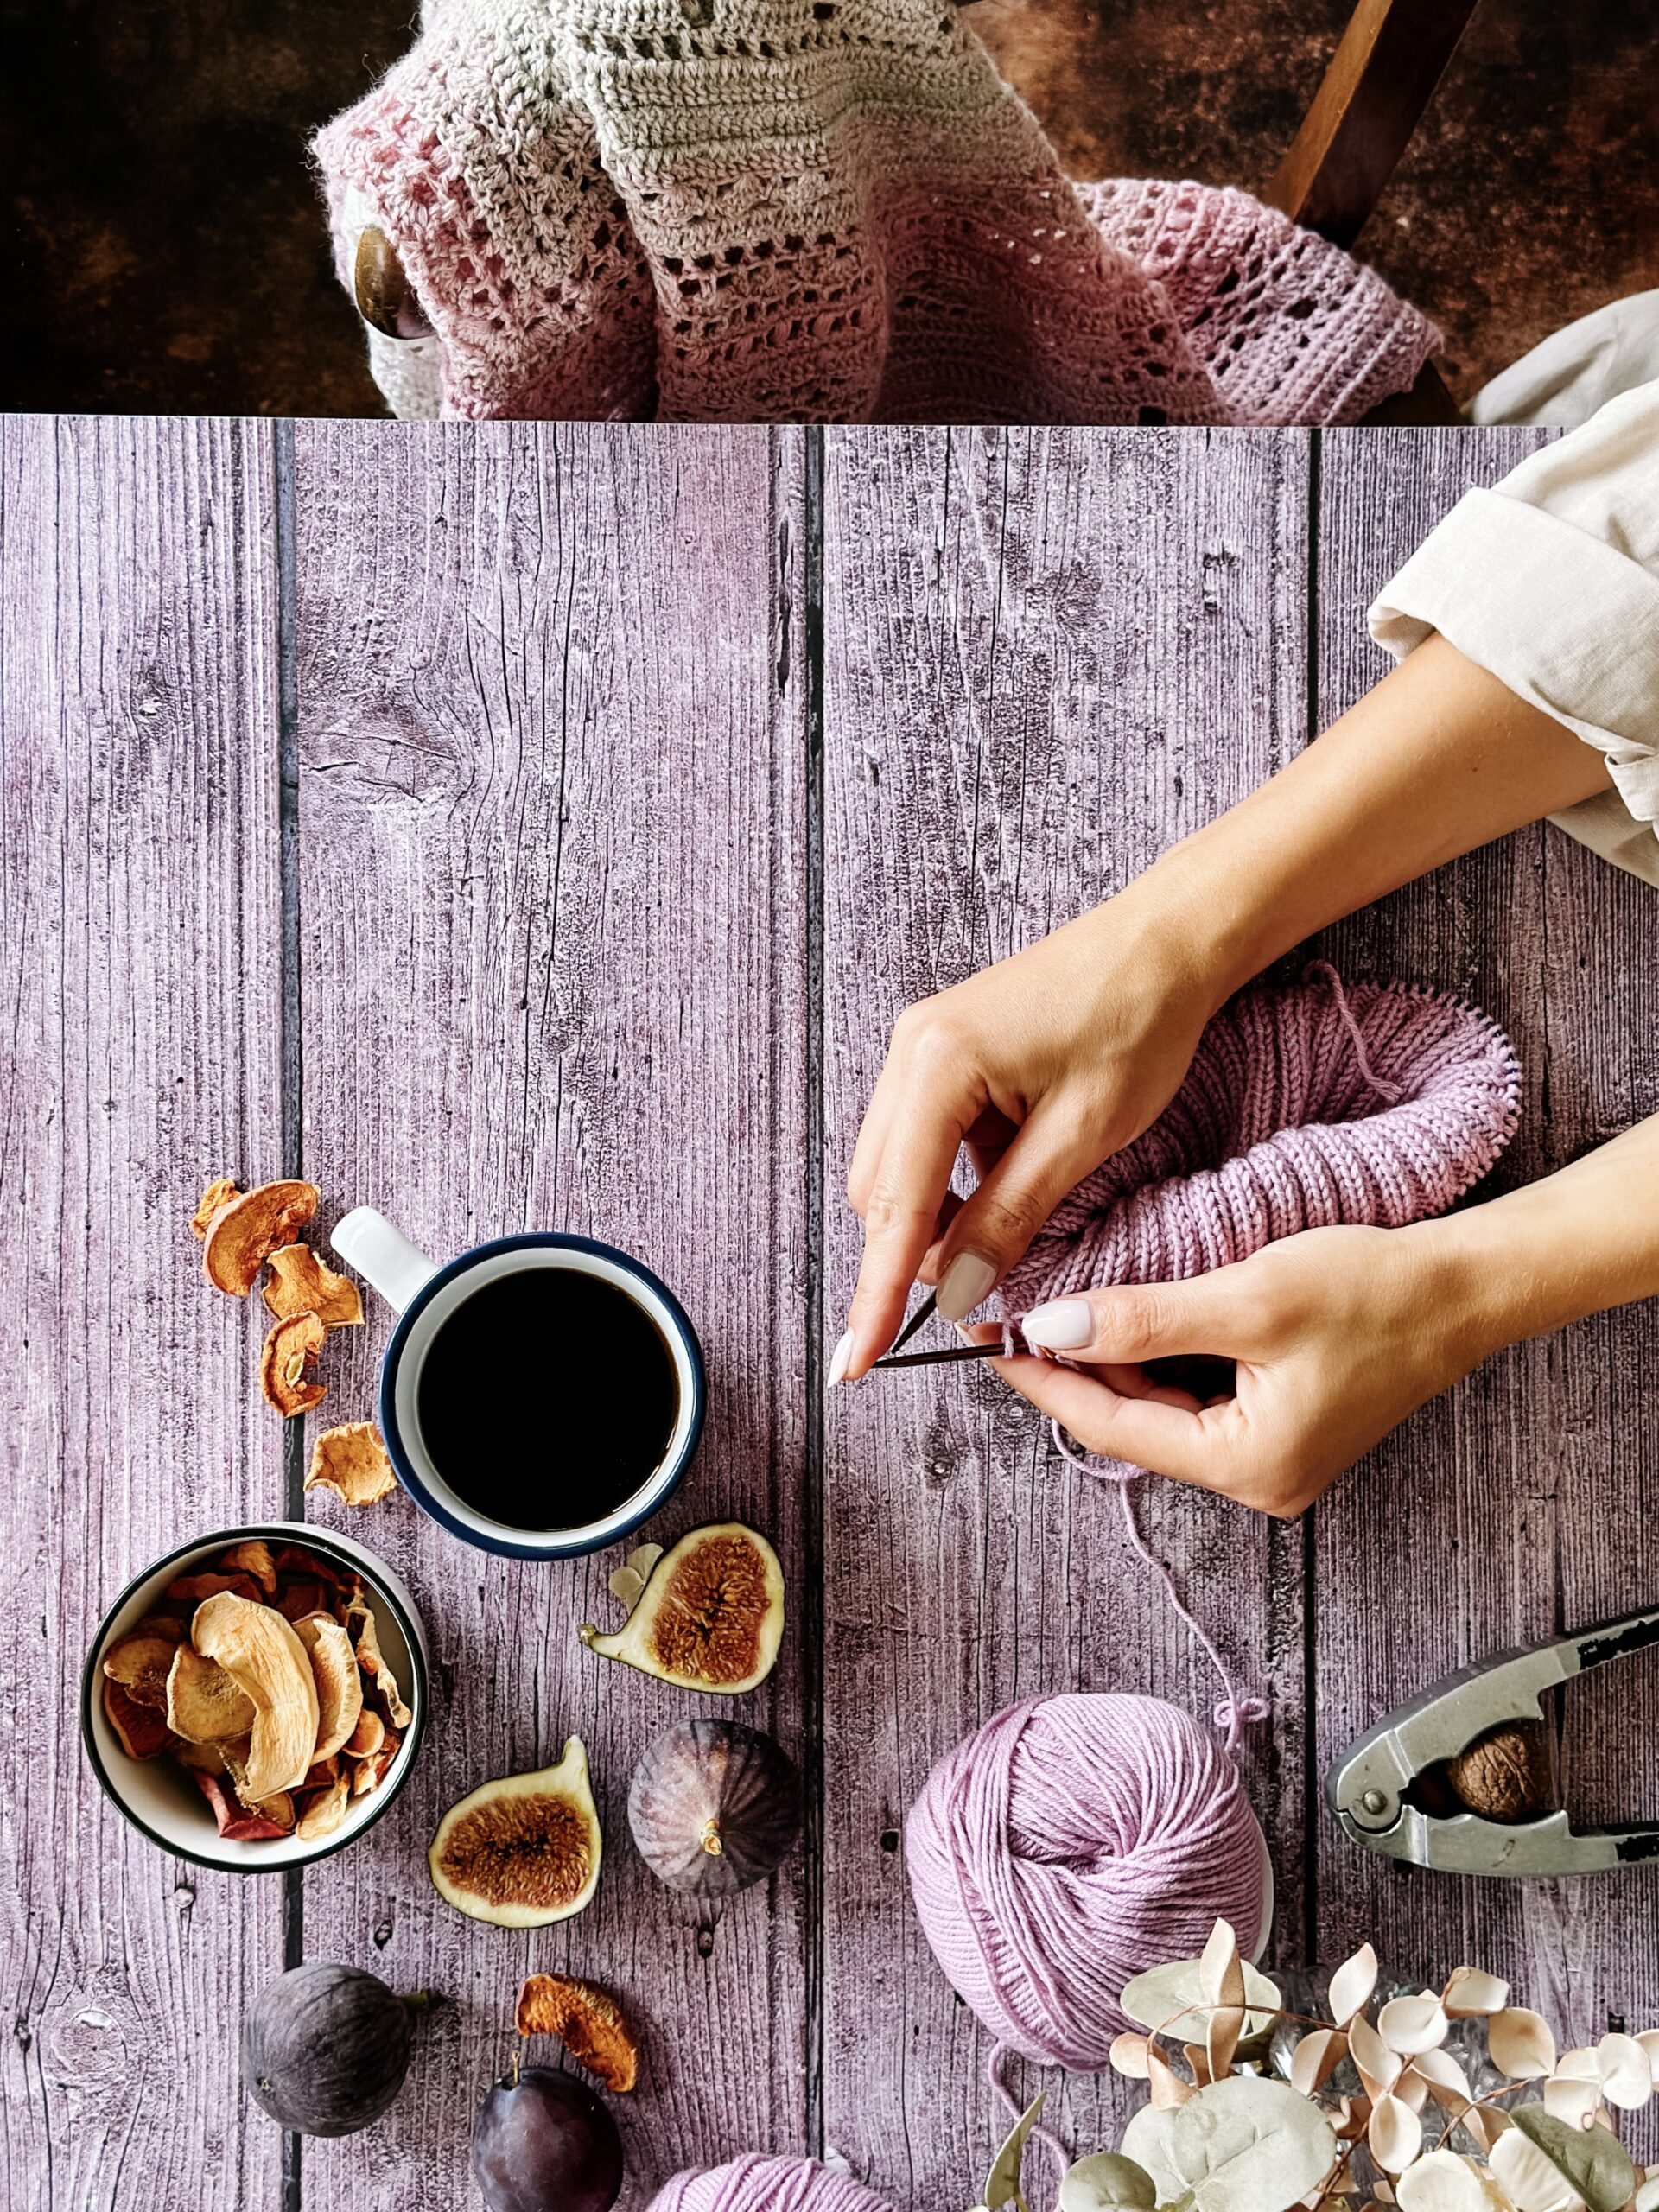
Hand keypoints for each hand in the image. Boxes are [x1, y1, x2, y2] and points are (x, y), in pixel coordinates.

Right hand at [838, 896, 1220, 1379]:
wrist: (1168, 941)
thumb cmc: (1138, 1021)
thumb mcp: (1083, 1136)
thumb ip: (1011, 1218)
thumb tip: (957, 1293)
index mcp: (937, 1066)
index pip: (895, 1208)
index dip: (878, 1293)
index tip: (858, 1360)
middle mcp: (911, 1050)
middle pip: (880, 1192)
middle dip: (910, 1257)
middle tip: (965, 1311)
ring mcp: (921, 1047)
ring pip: (897, 1170)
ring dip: (935, 1220)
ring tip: (998, 1251)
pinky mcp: (945, 1051)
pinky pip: (925, 1140)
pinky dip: (954, 1184)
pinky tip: (1008, 1192)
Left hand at [975, 1221, 1494, 1517]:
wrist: (1465, 1288)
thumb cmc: (1373, 1293)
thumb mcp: (1246, 1299)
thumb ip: (1144, 1319)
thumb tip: (1054, 1329)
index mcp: (1247, 1467)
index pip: (1113, 1426)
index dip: (1045, 1382)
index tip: (990, 1343)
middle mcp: (1257, 1479)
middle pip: (1134, 1422)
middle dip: (1077, 1368)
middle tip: (1020, 1314)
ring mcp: (1272, 1457)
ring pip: (1161, 1407)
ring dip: (1118, 1358)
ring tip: (1069, 1306)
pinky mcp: (1282, 1425)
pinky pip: (1196, 1396)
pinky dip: (1161, 1356)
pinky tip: (1137, 1315)